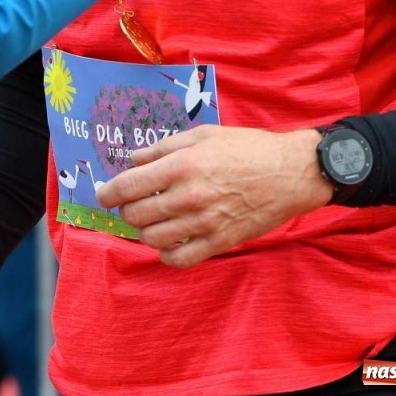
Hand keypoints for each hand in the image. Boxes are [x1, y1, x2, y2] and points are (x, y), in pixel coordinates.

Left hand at [95, 126, 332, 268]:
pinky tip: (169, 244)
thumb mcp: (201, 135)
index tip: (104, 195)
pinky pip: (181, 259)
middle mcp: (188, 196)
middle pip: (136, 215)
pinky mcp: (221, 242)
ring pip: (153, 238)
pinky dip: (167, 255)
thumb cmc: (246, 148)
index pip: (127, 186)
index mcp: (181, 166)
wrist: (290, 172)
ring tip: (150, 221)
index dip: (108, 193)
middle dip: (127, 210)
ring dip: (144, 231)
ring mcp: (204, 223)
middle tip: (133, 204)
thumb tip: (133, 159)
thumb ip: (162, 148)